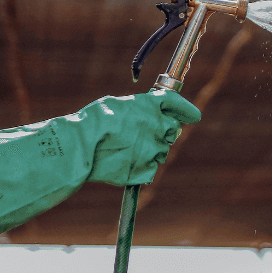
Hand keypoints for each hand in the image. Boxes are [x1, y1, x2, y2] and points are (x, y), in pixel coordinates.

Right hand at [85, 89, 201, 185]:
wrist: (78, 148)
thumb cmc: (91, 123)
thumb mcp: (115, 105)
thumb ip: (137, 108)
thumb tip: (146, 111)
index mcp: (150, 105)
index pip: (176, 103)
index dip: (186, 109)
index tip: (193, 115)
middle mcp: (158, 125)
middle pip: (172, 129)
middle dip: (163, 132)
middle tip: (143, 135)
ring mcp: (154, 149)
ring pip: (161, 151)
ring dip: (150, 150)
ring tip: (124, 149)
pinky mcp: (147, 169)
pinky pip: (150, 168)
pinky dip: (140, 168)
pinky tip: (122, 163)